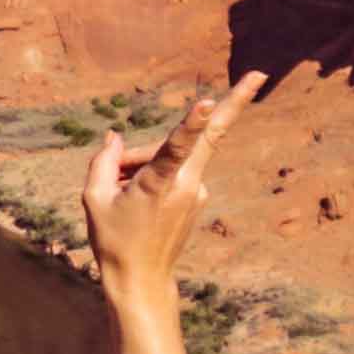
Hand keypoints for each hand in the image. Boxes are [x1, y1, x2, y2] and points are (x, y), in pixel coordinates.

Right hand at [79, 72, 262, 295]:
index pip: (177, 147)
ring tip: (122, 192)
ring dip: (146, 160)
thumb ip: (102, 163)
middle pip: (208, 135)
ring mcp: (198, 190)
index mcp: (159, 184)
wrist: (142, 280)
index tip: (206, 103)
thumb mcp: (94, 200)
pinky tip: (135, 197)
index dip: (190, 124)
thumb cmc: (114, 240)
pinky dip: (153, 174)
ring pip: (176, 154)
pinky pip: (176, 169)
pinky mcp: (199, 196)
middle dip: (234, 103)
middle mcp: (187, 184)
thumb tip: (114, 138)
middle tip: (258, 73)